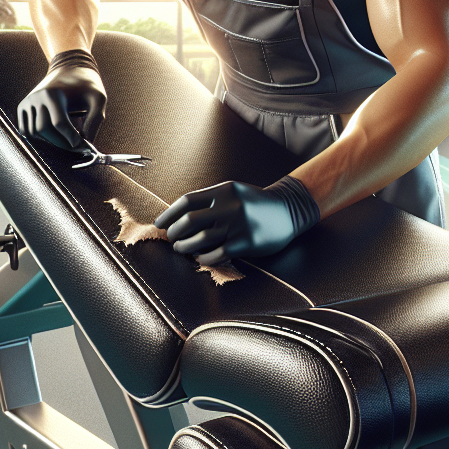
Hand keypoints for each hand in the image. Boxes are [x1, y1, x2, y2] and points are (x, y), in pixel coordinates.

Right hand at [17, 50, 105, 152]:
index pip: (59, 123)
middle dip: (61, 143)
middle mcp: (36, 97)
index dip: (72, 139)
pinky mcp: (23, 107)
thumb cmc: (86, 85)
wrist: (69, 69)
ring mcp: (27, 102)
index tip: (84, 147)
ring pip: (34, 133)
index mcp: (53, 93)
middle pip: (44, 129)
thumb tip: (85, 144)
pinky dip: (39, 138)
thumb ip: (95, 121)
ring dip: (51, 141)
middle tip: (76, 147)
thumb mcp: (98, 99)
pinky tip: (55, 135)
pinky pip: (26, 131)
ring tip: (67, 139)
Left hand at [154, 177, 319, 265]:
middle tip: (171, 239)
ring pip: (200, 239)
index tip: (159, 223)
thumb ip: (211, 201)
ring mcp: (238, 225)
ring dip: (185, 246)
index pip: (187, 201)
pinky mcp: (246, 242)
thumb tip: (180, 218)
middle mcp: (229, 206)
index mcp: (223, 191)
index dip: (169, 214)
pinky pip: (216, 253)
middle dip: (174, 232)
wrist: (289, 210)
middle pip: (189, 221)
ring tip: (181, 249)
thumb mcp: (233, 193)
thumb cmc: (255, 203)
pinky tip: (200, 257)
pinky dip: (203, 257)